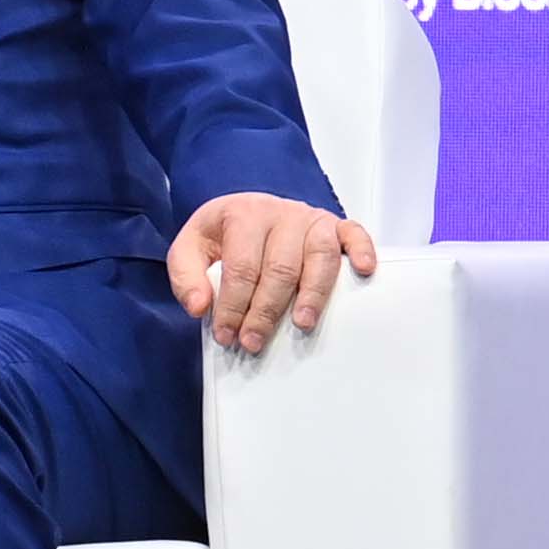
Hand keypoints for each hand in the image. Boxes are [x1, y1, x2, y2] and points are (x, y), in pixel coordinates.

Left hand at [171, 191, 377, 353]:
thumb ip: (186, 277)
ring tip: (302, 324)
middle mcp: (281, 213)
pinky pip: (354, 233)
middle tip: (254, 341)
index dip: (233, 305)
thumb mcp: (190, 248)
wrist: (247, 207)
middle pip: (279, 268)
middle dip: (266, 310)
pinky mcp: (336, 224)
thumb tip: (199, 307)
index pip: (240, 267)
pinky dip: (362, 250)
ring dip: (312, 293)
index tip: (227, 334)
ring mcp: (311, 218)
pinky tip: (363, 270)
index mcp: (243, 214)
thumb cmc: (223, 233)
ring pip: (319, 256)